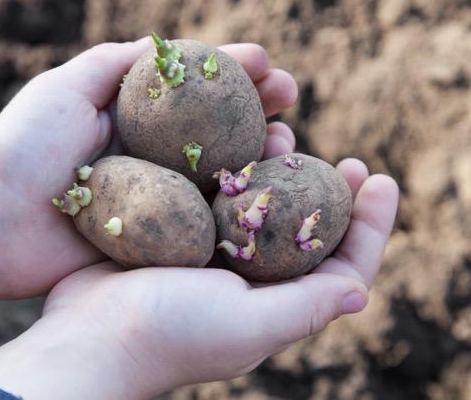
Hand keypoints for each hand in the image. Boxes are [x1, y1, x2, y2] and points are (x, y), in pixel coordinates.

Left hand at [0, 38, 297, 314]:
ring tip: (286, 143)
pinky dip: (242, 206)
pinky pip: (210, 219)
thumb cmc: (24, 147)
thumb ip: (116, 61)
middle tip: (290, 97)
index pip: (198, 89)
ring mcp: (163, 195)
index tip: (267, 60)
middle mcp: (157, 154)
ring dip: (261, 155)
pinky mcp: (162, 236)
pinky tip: (268, 194)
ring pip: (225, 172)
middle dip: (260, 108)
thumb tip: (166, 45)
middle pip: (220, 128)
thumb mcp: (66, 86)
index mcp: (137, 118)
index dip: (234, 71)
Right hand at [0, 161, 397, 399]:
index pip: (343, 266)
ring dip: (286, 171)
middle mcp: (254, 280)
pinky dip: (237, 166)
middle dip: (335, 195)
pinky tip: (239, 140)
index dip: (371, 225)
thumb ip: (306, 308)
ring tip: (290, 135)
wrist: (87, 333)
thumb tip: (361, 292)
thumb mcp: (246, 327)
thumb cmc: (169, 334)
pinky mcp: (183, 233)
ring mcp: (217, 255)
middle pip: (310, 232)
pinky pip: (221, 194)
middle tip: (349, 162)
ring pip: (266, 205)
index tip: (382, 179)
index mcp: (277, 303)